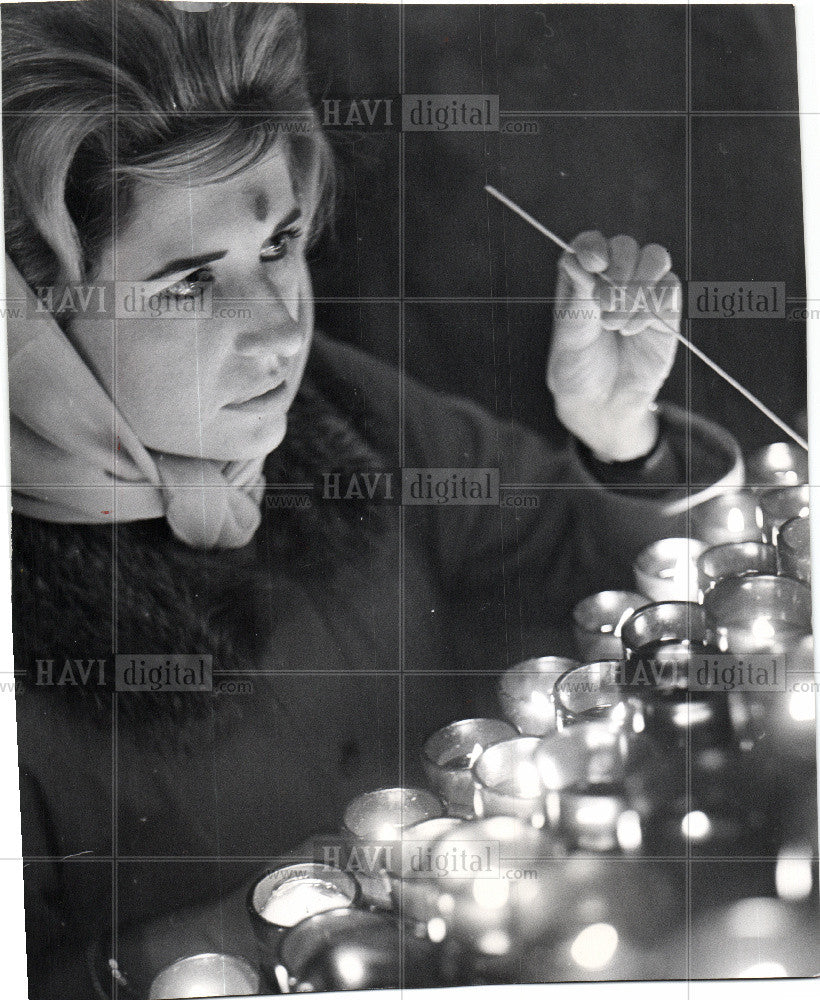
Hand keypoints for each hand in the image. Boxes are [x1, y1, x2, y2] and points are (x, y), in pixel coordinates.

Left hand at [547, 231, 680, 460]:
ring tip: (618, 324)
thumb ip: (577, 299)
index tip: (594, 264)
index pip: (589, 243)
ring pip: (654, 257)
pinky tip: (633, 331)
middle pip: (624, 245)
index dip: (593, 246)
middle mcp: (611, 278)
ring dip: (638, 286)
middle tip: (605, 307)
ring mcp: (641, 290)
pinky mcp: (665, 307)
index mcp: (580, 278)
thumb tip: (579, 261)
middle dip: (618, 271)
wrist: (603, 403)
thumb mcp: (568, 336)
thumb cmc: (577, 369)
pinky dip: (652, 305)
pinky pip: (669, 287)